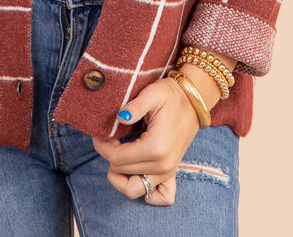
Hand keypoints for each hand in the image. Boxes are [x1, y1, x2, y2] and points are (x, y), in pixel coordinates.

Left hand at [92, 77, 199, 205]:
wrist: (193, 100)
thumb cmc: (171, 96)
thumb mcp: (151, 94)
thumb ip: (133, 107)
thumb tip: (119, 118)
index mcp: (154, 147)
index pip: (117, 159)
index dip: (103, 147)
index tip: (100, 134)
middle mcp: (162, 165)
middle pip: (121, 172)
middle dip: (109, 156)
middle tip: (108, 138)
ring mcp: (168, 172)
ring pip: (134, 189)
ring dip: (120, 176)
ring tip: (119, 154)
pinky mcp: (171, 172)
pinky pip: (160, 196)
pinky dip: (147, 193)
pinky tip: (137, 175)